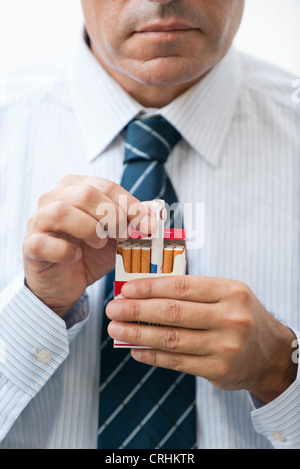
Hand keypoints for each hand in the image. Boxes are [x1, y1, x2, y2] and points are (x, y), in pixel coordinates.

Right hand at [23, 175, 154, 316]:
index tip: (147, 225)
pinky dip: (66, 251)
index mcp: (75, 188)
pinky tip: (77, 257)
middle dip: (113, 216)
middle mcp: (53, 199)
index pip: (106, 185)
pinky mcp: (31, 246)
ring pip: (62, 212)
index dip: (130, 205)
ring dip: (90, 229)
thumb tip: (156, 212)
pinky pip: (45, 243)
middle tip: (124, 235)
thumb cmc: (89, 254)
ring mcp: (39, 221)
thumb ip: (133, 222)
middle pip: (85, 193)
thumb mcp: (116, 236)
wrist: (65, 283)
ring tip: (100, 243)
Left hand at [106, 275, 297, 402]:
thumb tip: (146, 293)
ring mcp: (224, 347)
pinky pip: (177, 362)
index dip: (150, 287)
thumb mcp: (227, 294)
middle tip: (113, 309)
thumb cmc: (242, 317)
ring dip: (138, 334)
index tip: (126, 289)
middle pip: (173, 312)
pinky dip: (152, 355)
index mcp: (230, 292)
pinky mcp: (218, 370)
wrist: (270, 354)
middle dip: (137, 310)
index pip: (182, 287)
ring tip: (116, 329)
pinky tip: (135, 349)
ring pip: (171, 338)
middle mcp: (229, 318)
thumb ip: (193, 292)